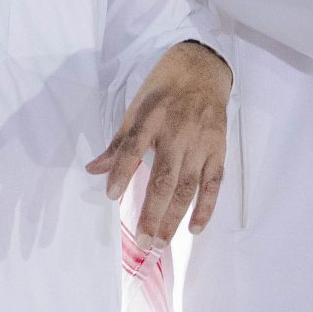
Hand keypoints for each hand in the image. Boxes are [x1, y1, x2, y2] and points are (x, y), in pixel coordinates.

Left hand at [87, 41, 230, 242]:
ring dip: (174, 217)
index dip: (122, 172)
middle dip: (152, 212)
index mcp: (152, 118)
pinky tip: (194, 228)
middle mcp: (178, 132)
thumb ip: (119, 142)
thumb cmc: (165, 89)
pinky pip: (213, 183)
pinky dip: (206, 207)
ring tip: (160, 241)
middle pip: (164, 178)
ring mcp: (201, 144)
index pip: (134, 148)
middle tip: (143, 240)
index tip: (111, 195)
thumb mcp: (136, 107)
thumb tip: (94, 169)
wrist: (203, 70)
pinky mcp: (218, 150)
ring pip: (188, 187)